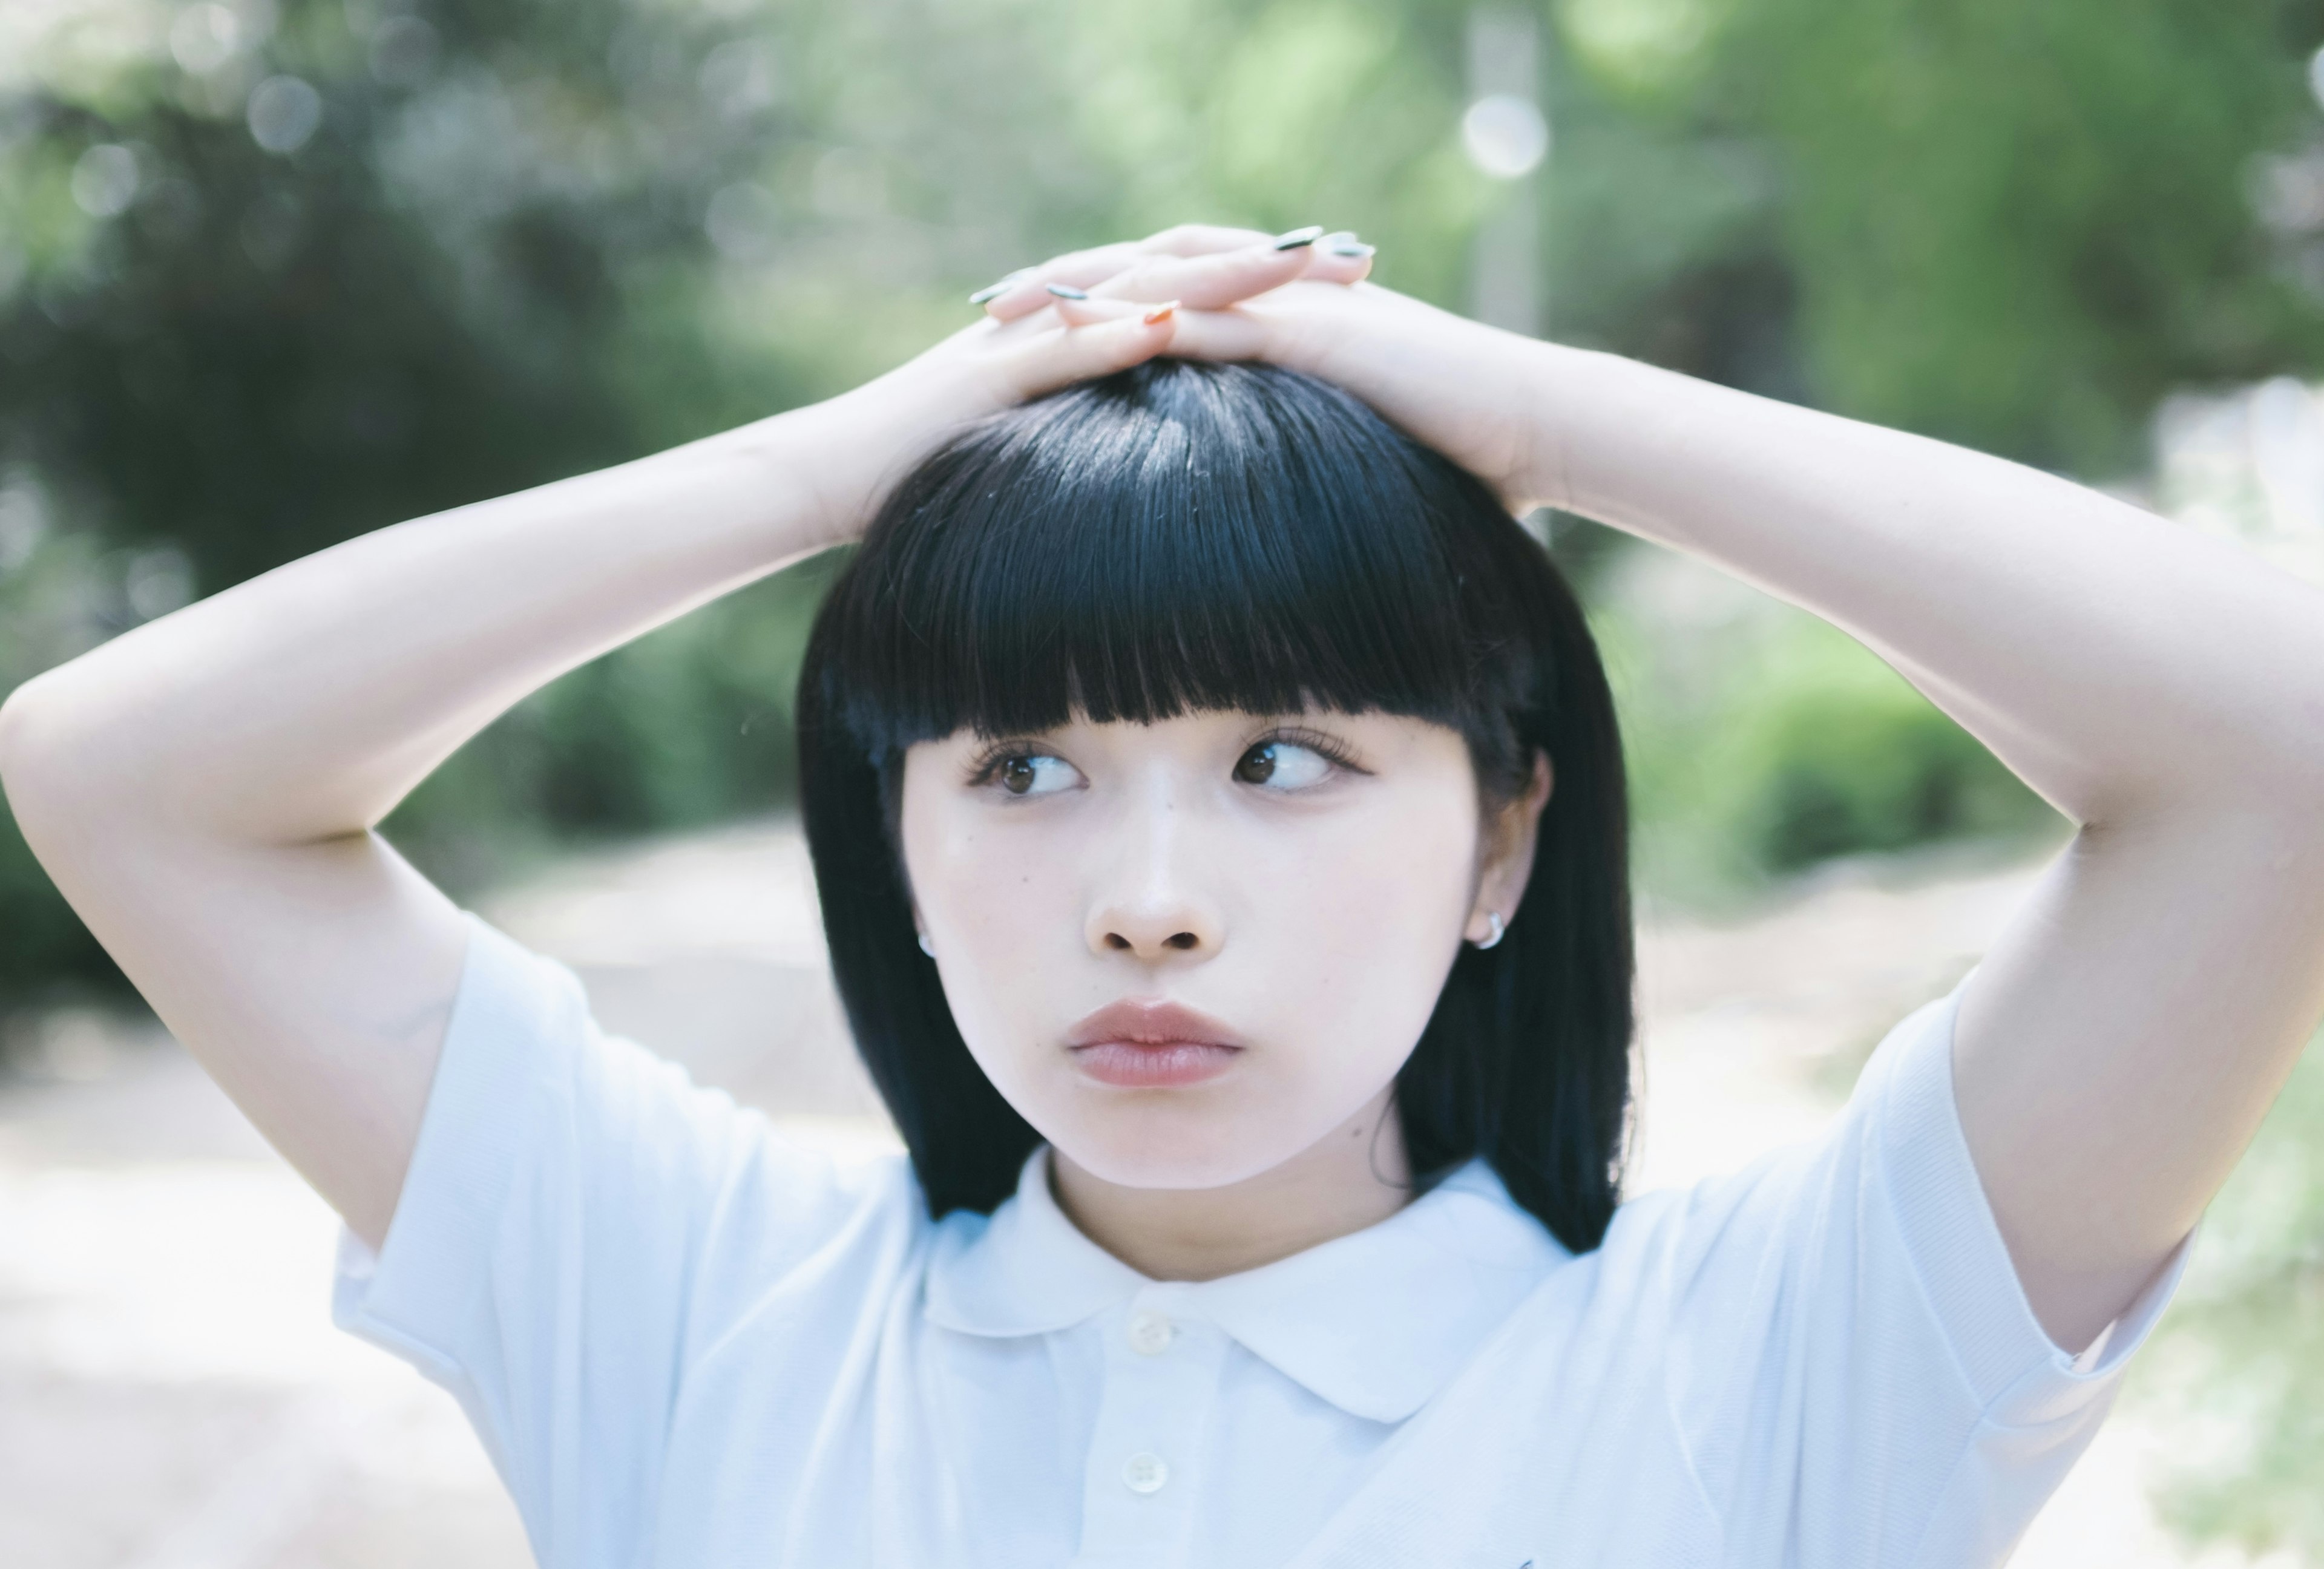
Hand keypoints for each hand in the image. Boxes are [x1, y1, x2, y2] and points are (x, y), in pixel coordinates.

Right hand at [797, 225, 1374, 539]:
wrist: (827, 478)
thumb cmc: (927, 487)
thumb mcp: (1046, 467)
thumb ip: (1106, 452)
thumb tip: (1173, 478)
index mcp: (1082, 342)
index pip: (1194, 300)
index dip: (1272, 290)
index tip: (1355, 289)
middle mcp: (1061, 323)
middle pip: (1182, 276)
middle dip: (1270, 265)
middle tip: (1359, 255)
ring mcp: (1023, 341)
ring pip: (1132, 293)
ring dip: (1211, 277)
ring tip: (1292, 267)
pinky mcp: (985, 374)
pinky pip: (1059, 349)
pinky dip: (1115, 334)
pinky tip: (1176, 324)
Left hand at [984, 226, 1557, 510]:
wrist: (1537, 426)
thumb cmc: (1471, 460)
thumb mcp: (1367, 467)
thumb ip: (1319, 480)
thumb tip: (1304, 544)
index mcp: (1286, 321)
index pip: (1173, 293)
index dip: (1102, 306)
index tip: (1031, 335)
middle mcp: (1282, 298)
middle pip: (1148, 267)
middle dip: (1066, 283)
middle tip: (987, 310)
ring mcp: (1296, 306)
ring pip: (1164, 273)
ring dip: (1083, 286)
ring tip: (1008, 309)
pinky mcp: (1313, 327)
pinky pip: (1212, 308)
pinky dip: (1145, 310)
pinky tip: (1082, 326)